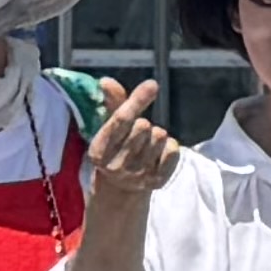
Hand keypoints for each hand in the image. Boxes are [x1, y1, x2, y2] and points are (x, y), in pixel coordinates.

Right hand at [84, 72, 179, 206]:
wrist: (121, 189)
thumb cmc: (115, 148)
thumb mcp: (108, 127)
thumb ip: (112, 103)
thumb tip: (106, 81)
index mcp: (98, 151)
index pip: (120, 120)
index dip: (137, 100)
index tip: (152, 85)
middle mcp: (116, 166)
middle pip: (143, 126)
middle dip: (143, 123)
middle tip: (137, 134)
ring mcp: (137, 176)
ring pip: (159, 136)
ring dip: (156, 135)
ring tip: (145, 145)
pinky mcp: (157, 182)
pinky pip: (173, 150)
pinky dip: (169, 147)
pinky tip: (158, 154)